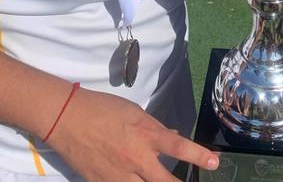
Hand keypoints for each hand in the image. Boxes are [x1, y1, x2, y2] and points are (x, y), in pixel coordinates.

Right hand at [49, 87, 218, 181]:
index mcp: (145, 134)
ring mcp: (119, 176)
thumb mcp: (134, 112)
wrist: (67, 118)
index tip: (215, 163)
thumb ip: (154, 128)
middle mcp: (136, 158)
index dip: (199, 155)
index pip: (178, 146)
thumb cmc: (102, 109)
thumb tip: (172, 135)